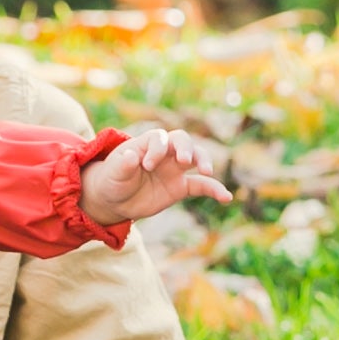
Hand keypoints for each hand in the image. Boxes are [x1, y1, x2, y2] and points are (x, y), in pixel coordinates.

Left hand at [82, 126, 231, 226]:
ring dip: (203, 161)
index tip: (147, 166)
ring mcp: (175, 169)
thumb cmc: (112, 180)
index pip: (159, 139)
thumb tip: (131, 156)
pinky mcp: (181, 187)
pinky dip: (215, 190)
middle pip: (182, 141)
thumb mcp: (113, 173)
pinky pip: (201, 186)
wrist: (115, 200)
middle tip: (184, 161)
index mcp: (147, 144)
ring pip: (196, 158)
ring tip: (206, 171)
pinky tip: (226, 197)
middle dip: (186, 148)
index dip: (157, 150)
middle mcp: (164, 153)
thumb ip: (122, 165)